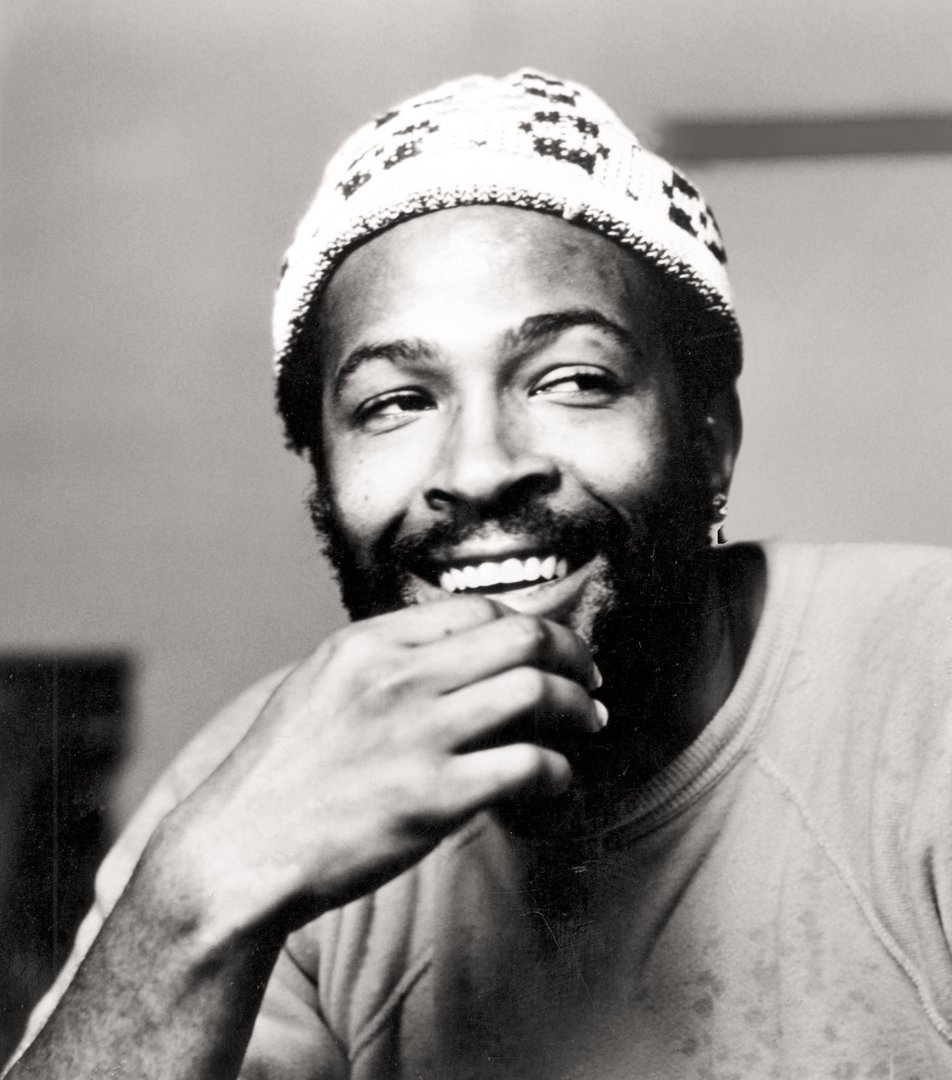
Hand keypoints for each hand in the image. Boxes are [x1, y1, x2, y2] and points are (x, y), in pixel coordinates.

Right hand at [153, 597, 603, 937]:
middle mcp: (397, 677)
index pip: (476, 609)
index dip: (526, 627)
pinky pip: (528, 765)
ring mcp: (416, 735)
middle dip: (572, 653)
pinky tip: (556, 781)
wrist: (237, 850)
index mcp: (367, 643)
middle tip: (589, 679)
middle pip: (520, 637)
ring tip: (588, 724)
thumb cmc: (281, 775)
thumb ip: (382, 662)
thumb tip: (453, 652)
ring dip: (578, 708)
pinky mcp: (432, 797)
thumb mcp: (320, 686)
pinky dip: (559, 770)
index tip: (547, 651)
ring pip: (535, 690)